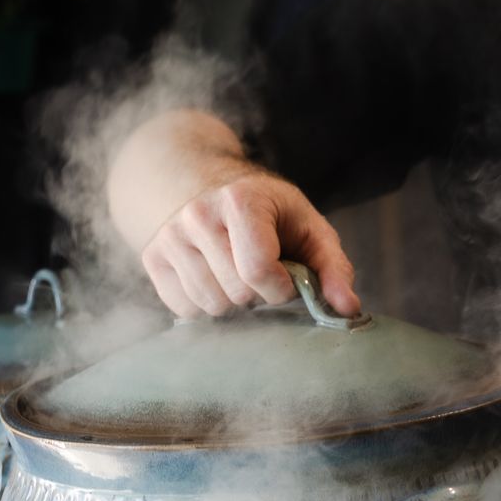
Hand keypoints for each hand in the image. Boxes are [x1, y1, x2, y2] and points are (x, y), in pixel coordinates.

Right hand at [141, 169, 359, 320]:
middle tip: (263, 274)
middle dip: (259, 295)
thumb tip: (348, 309)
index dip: (281, 288)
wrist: (216, 191)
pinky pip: (184, 308)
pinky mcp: (152, 256)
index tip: (288, 279)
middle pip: (236, 291)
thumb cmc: (274, 217)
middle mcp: (198, 213)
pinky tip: (215, 279)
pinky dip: (206, 305)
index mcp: (242, 199)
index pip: (257, 269)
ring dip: (233, 302)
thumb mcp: (312, 231)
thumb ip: (333, 269)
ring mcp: (170, 235)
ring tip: (238, 274)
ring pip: (209, 304)